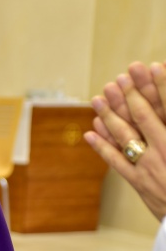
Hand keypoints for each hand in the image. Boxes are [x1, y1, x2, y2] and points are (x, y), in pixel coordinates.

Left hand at [85, 61, 165, 220]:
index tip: (154, 66)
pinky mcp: (140, 183)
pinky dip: (102, 145)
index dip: (161, 86)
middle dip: (130, 95)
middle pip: (144, 117)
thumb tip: (160, 120)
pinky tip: (91, 131)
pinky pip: (117, 161)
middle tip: (118, 77)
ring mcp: (149, 168)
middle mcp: (164, 152)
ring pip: (125, 136)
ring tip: (97, 97)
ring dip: (109, 115)